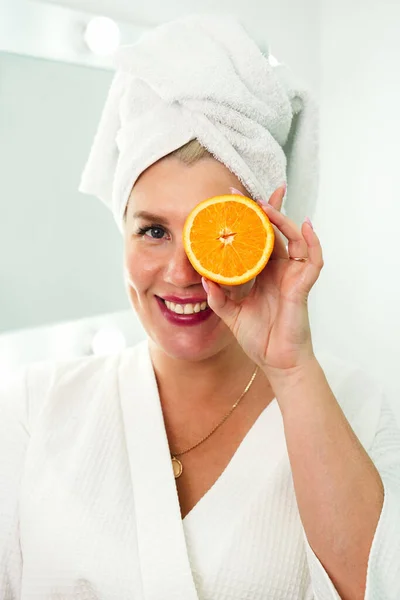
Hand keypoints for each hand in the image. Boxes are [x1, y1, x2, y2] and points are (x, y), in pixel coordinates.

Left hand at [202, 186, 323, 373]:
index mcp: (262, 273)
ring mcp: (292, 276)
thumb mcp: (231, 314)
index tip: (229, 203)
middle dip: (265, 209)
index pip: (255, 240)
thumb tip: (203, 278)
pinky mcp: (303, 286)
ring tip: (266, 205)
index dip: (247, 222)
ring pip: (293, 239)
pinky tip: (305, 225)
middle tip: (245, 193)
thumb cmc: (258, 337)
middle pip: (275, 232)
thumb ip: (218, 297)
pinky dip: (312, 241)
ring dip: (281, 220)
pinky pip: (312, 259)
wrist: (275, 361)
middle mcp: (279, 270)